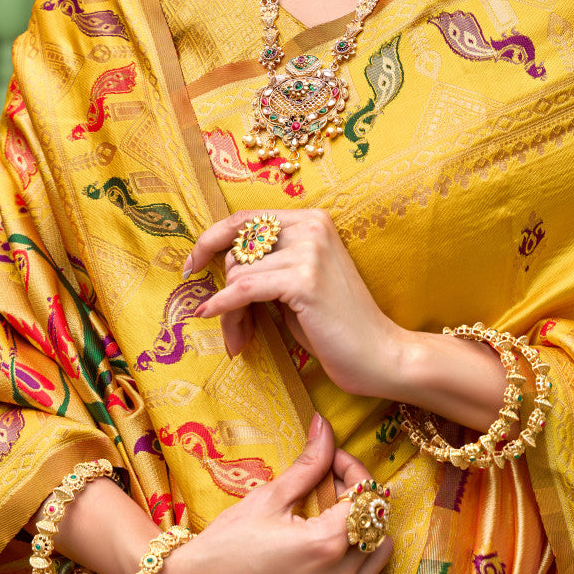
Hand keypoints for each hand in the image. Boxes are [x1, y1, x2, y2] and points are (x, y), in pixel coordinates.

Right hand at [150, 413, 392, 573]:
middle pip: (378, 525)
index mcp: (325, 543)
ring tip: (334, 518)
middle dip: (362, 499)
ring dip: (366, 532)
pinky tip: (338, 554)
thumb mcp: (270, 496)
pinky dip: (364, 569)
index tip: (332, 460)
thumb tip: (325, 424)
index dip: (353, 469)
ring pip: (379, 559)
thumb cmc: (228, 541)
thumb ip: (309, 462)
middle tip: (332, 486)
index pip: (367, 496)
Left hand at [185, 208, 404, 398]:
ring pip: (238, 274)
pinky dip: (223, 306)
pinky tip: (209, 315)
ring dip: (230, 311)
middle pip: (238, 250)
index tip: (193, 265)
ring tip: (241, 338)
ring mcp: (309, 251)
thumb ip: (267, 267)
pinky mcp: (304, 280)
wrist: (381, 354)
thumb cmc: (336, 326)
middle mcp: (311, 227)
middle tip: (235, 327)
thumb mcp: (297, 285)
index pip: (246, 219)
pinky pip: (244, 290)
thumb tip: (214, 264)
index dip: (212, 239)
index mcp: (311, 221)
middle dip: (226, 290)